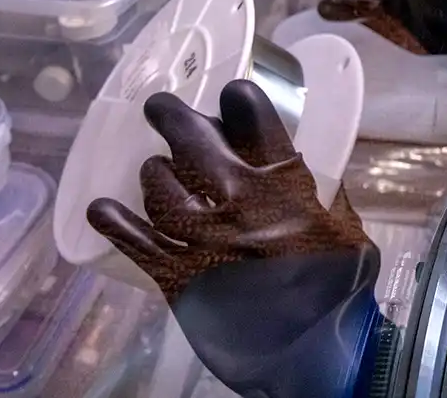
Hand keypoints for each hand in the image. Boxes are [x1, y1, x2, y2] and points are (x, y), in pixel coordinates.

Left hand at [86, 80, 372, 302]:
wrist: (317, 352)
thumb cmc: (339, 289)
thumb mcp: (345, 226)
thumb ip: (320, 192)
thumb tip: (303, 171)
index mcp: (285, 185)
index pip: (253, 116)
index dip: (238, 96)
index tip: (230, 93)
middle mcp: (237, 203)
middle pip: (192, 140)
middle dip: (172, 116)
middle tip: (160, 108)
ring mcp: (202, 239)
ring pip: (159, 186)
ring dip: (154, 172)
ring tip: (155, 169)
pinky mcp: (177, 276)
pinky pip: (134, 241)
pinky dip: (115, 222)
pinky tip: (101, 208)